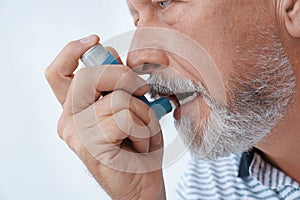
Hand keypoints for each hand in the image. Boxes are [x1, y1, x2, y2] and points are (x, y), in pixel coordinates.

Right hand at [45, 35, 165, 199]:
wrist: (141, 185)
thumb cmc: (136, 146)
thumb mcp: (128, 108)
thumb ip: (116, 83)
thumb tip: (110, 54)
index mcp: (75, 108)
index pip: (59, 72)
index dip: (73, 50)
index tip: (95, 41)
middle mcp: (68, 120)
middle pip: (90, 75)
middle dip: (126, 77)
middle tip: (142, 92)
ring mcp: (75, 133)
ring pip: (118, 98)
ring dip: (143, 112)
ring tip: (142, 131)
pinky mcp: (89, 146)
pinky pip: (125, 118)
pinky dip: (143, 128)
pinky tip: (139, 144)